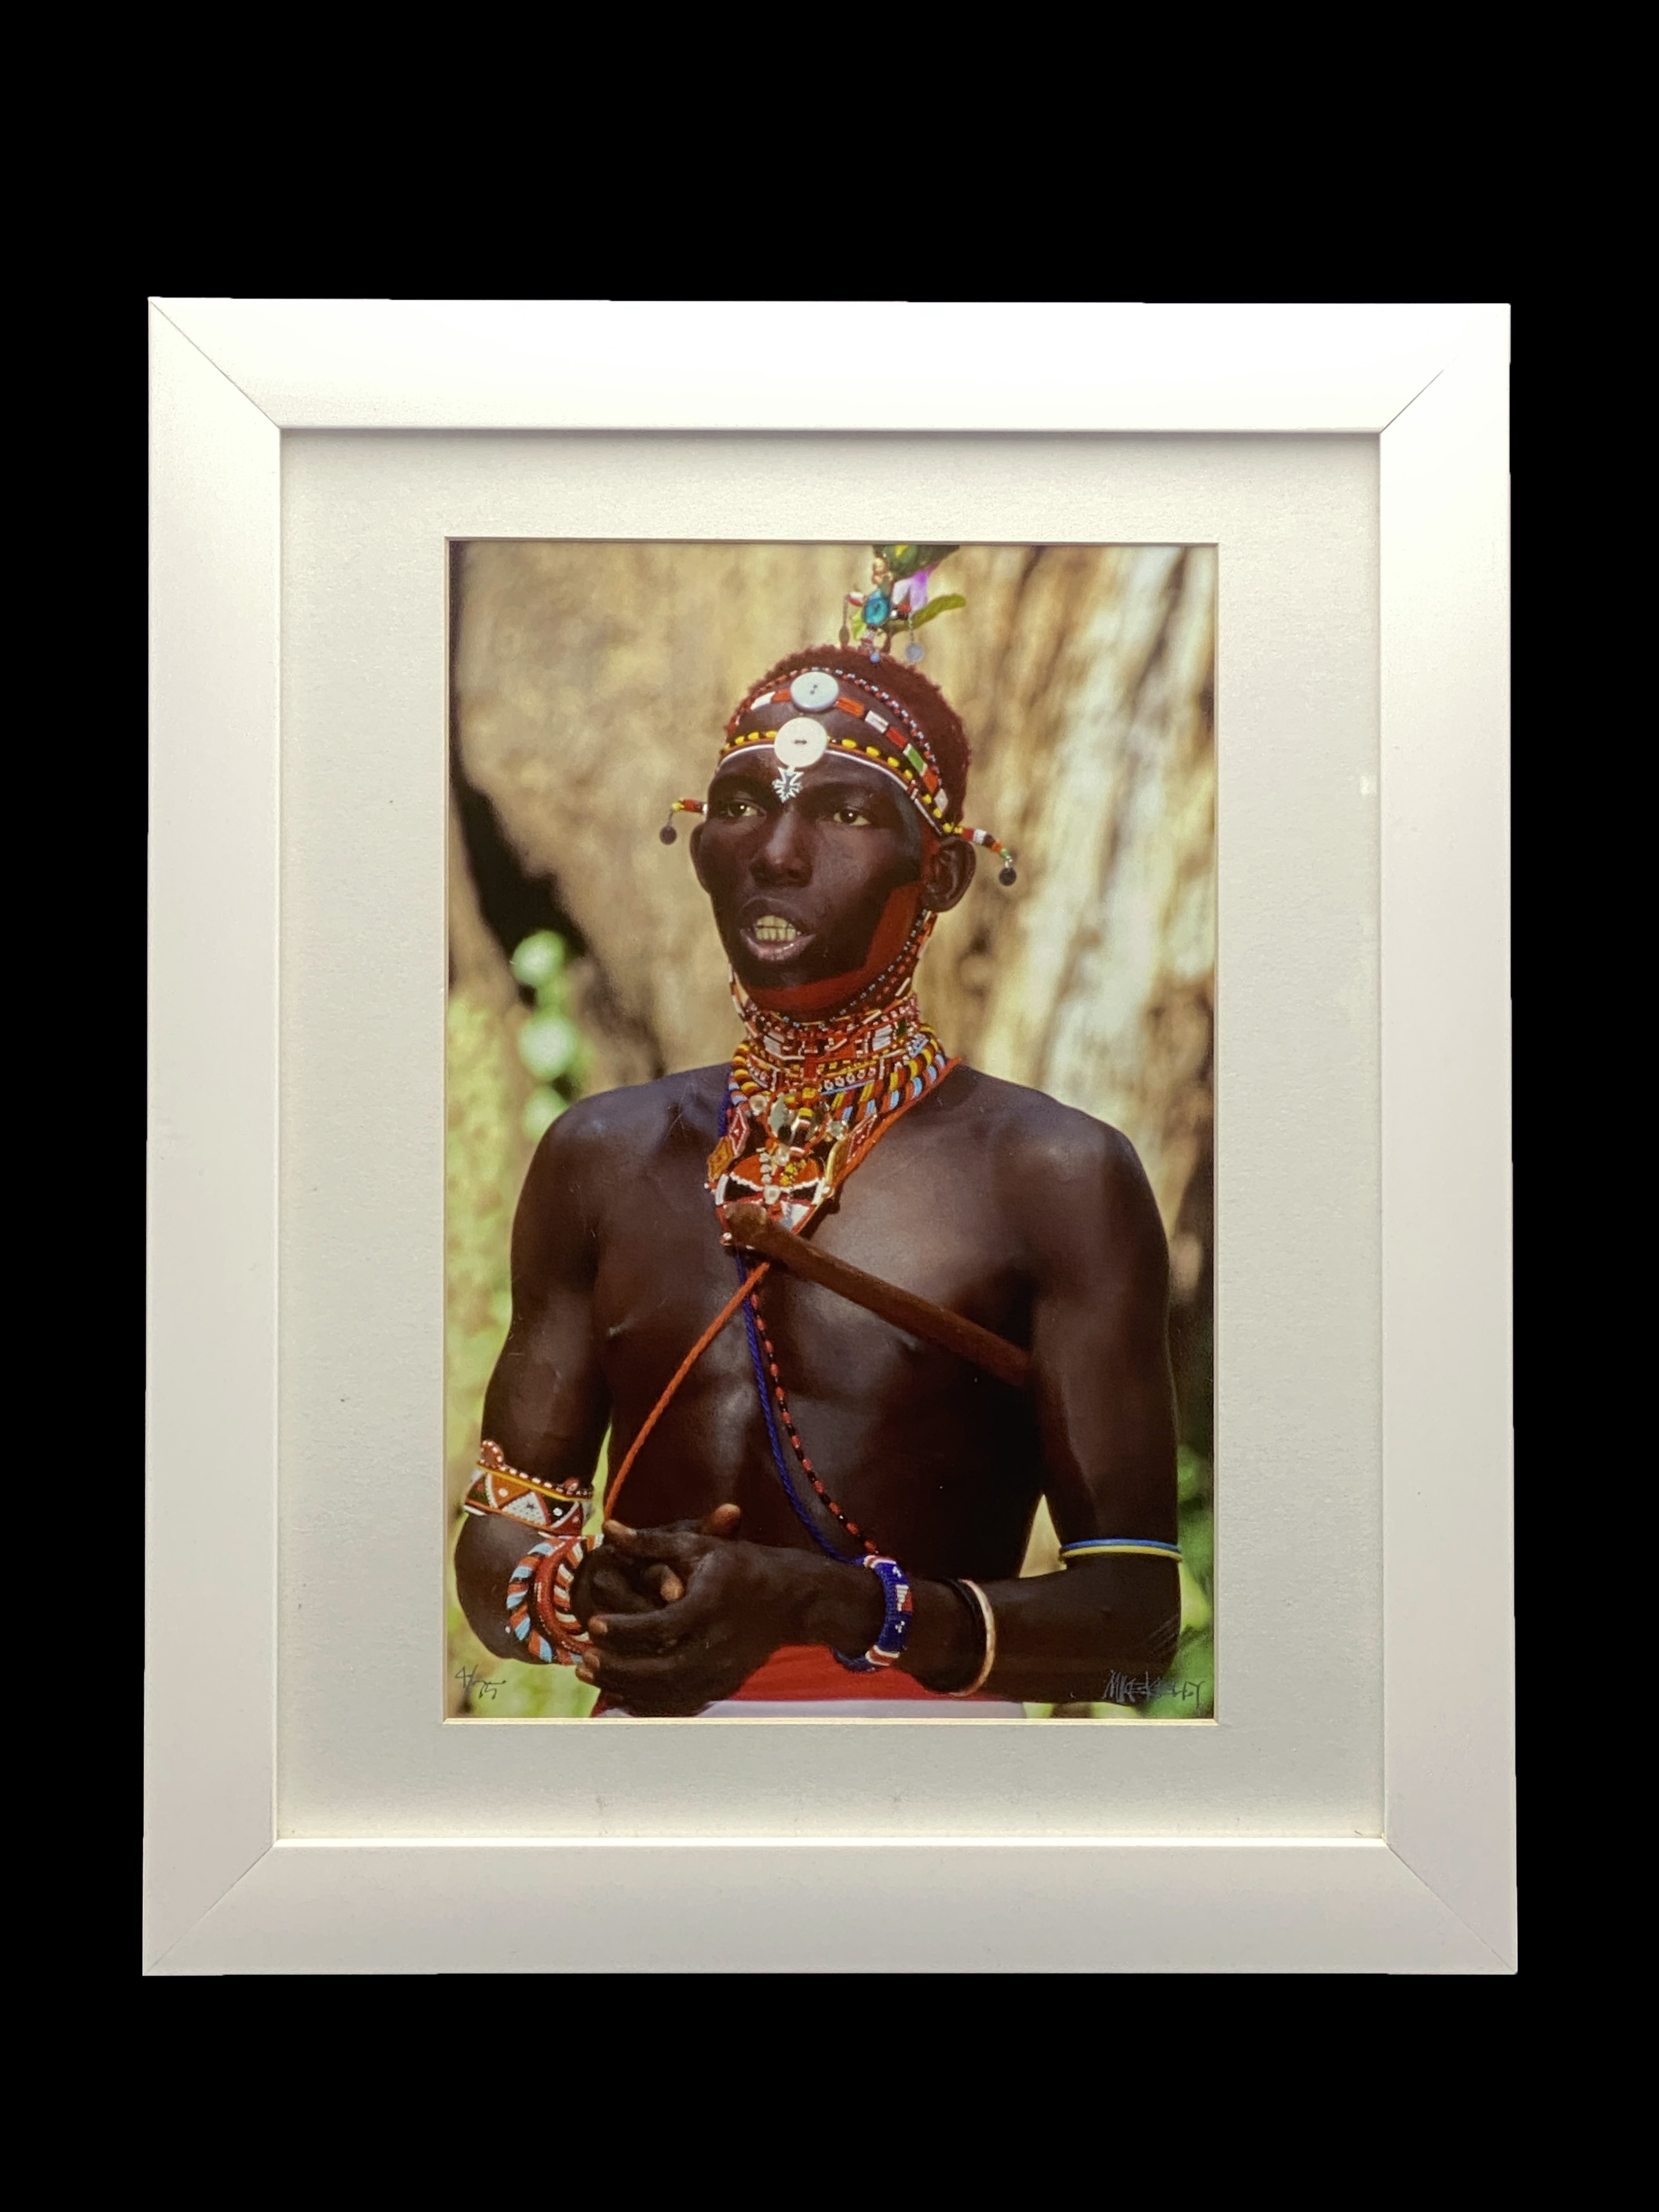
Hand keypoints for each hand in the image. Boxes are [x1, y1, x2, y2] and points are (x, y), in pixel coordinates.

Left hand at [577, 1510, 876, 1717]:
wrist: (791, 1600)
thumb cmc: (742, 1566)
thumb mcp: (699, 1546)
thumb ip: (650, 1541)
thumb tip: (608, 1528)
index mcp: (709, 1607)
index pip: (658, 1627)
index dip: (623, 1628)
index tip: (592, 1623)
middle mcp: (716, 1645)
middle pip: (658, 1669)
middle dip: (617, 1667)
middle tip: (582, 1658)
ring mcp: (722, 1671)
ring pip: (666, 1691)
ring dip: (625, 1686)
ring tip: (592, 1673)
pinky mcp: (723, 1685)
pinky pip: (680, 1703)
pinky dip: (648, 1703)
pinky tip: (620, 1694)